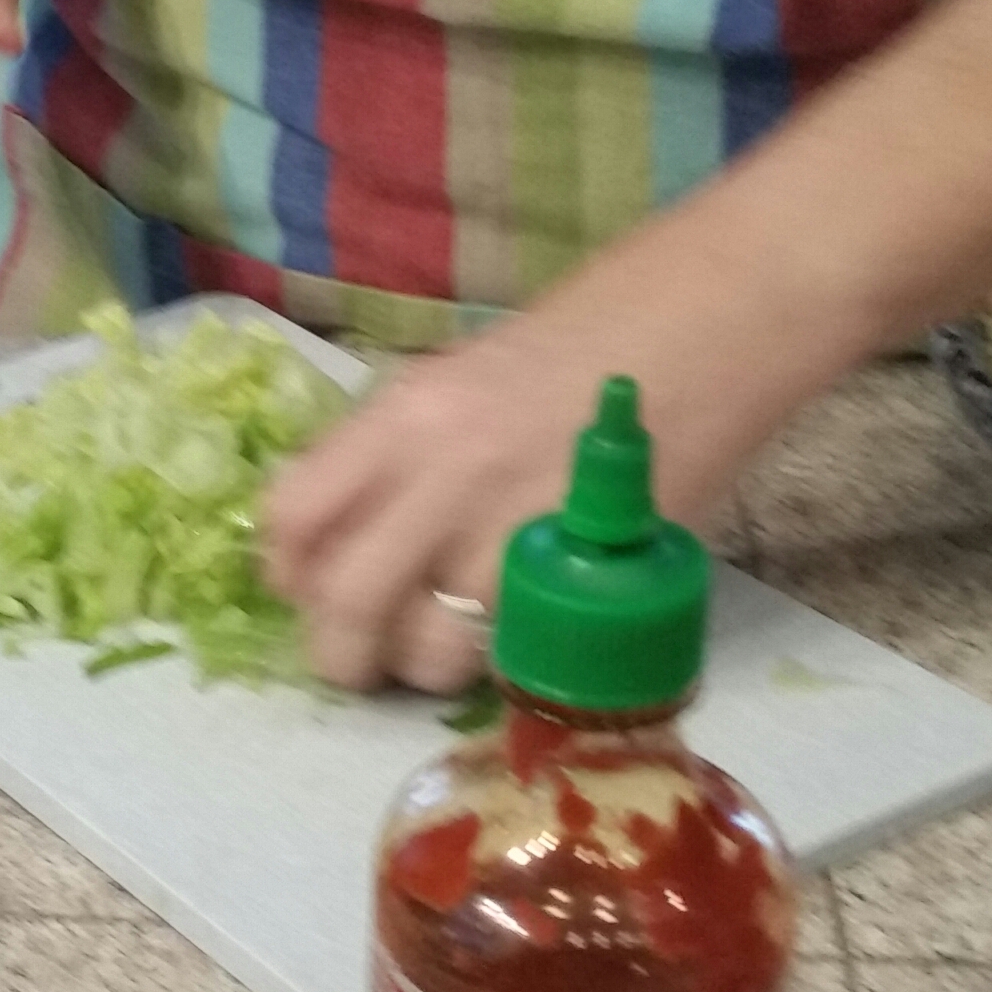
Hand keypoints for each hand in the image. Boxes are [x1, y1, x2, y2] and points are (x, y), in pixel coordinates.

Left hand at [262, 311, 743, 695]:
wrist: (708, 321)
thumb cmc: (580, 349)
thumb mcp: (454, 383)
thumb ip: (390, 457)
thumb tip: (341, 540)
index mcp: (401, 416)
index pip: (293, 513)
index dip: (283, 571)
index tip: (301, 593)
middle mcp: (445, 471)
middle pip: (348, 600)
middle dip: (339, 654)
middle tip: (354, 664)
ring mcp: (518, 526)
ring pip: (431, 647)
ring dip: (424, 669)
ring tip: (441, 655)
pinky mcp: (592, 569)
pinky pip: (518, 653)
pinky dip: (501, 666)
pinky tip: (509, 644)